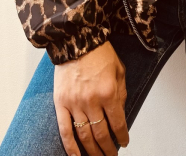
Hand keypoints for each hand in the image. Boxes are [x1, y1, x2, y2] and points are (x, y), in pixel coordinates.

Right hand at [54, 40, 128, 155]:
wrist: (77, 40)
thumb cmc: (99, 53)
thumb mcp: (119, 70)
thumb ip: (121, 92)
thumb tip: (121, 113)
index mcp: (109, 92)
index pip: (118, 123)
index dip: (122, 136)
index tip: (124, 143)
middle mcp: (92, 101)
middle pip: (101, 134)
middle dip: (108, 149)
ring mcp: (75, 104)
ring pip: (84, 136)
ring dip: (92, 151)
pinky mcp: (61, 103)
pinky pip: (65, 130)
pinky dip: (70, 147)